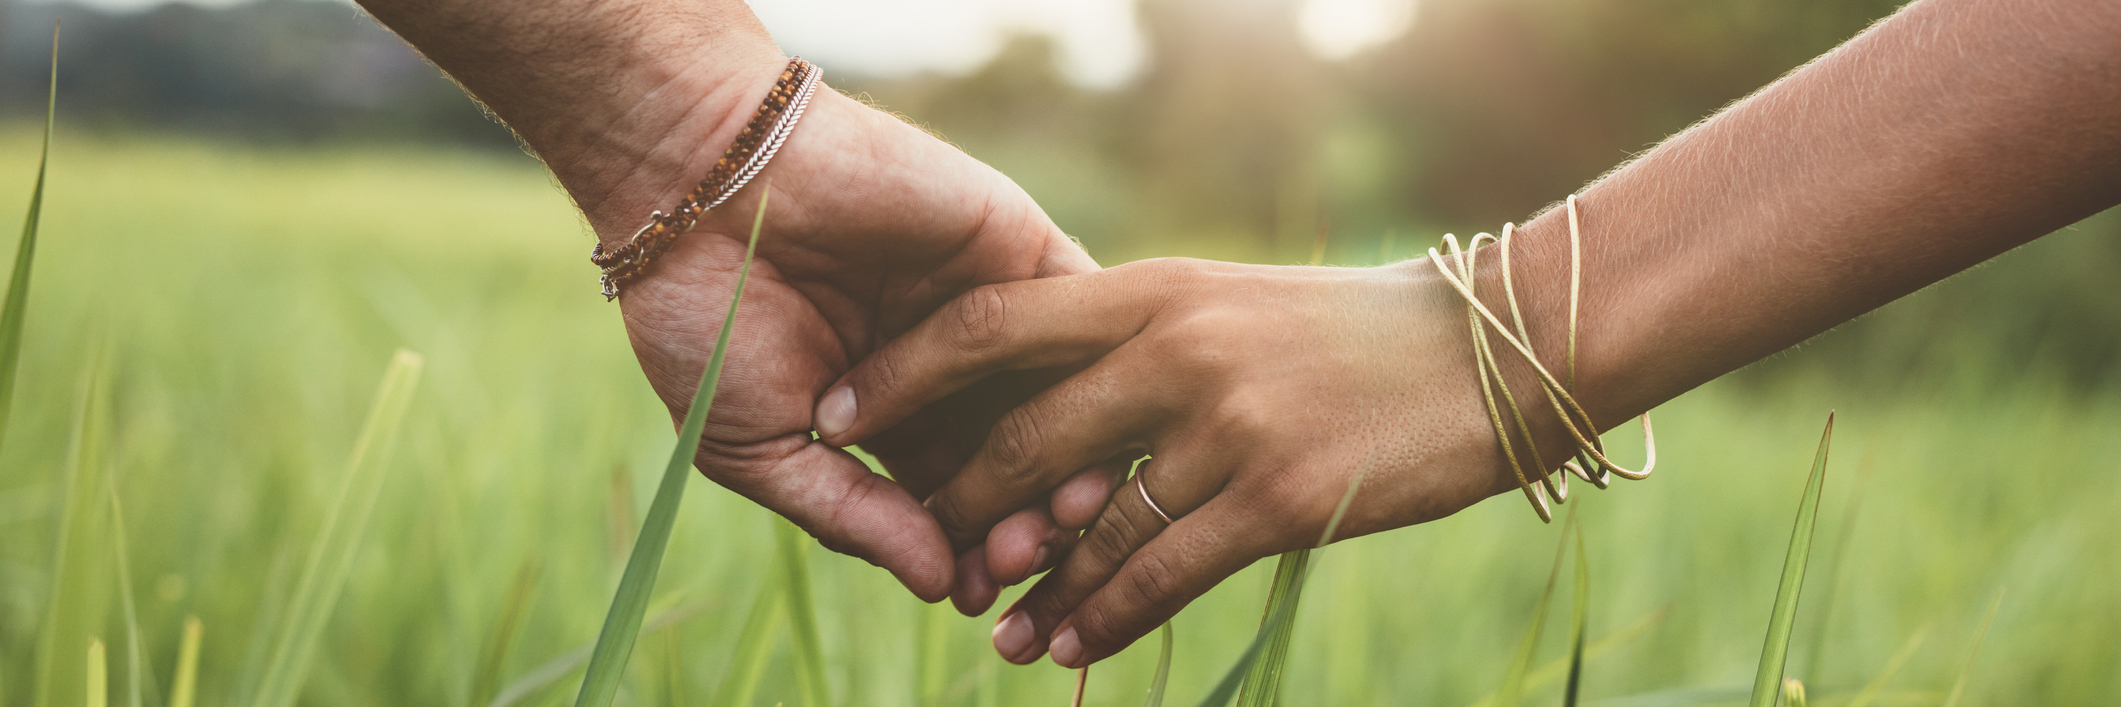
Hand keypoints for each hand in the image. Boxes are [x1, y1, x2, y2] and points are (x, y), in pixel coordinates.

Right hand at [613, 86, 1112, 601]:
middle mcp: (951, 369)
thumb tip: (939, 588)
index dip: (971, 551)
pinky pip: (1081, 311)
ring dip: (1072, 456)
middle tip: (1022, 554)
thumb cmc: (705, 318)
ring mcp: (990, 306)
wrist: (699, 185)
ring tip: (1061, 508)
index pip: (956, 502)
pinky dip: (1093, 366)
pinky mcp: (1015, 246)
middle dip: (1027, 517)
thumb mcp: (762, 445)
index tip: (975, 591)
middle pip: (1020, 460)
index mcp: (891, 420)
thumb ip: (852, 516)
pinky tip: (1090, 419)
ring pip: (1060, 396)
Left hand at [814, 255, 1606, 664]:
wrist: (1486, 351)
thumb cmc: (1347, 333)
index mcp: (1153, 288)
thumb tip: (1044, 413)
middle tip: (934, 558)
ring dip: (1032, 590)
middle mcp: (1176, 348)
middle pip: (1023, 440)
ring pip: (1088, 526)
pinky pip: (1159, 575)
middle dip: (963, 509)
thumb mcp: (1228, 305)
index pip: (992, 324)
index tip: (840, 412)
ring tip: (993, 635)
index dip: (903, 374)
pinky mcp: (1276, 498)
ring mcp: (1226, 424)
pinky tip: (1069, 647)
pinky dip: (1104, 618)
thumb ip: (1137, 342)